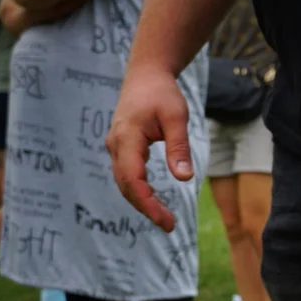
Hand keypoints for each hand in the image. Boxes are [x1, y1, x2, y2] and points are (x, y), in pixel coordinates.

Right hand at [106, 65, 193, 231]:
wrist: (146, 75)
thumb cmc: (162, 93)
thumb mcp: (177, 116)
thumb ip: (179, 147)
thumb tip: (185, 178)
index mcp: (127, 138)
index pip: (133, 179)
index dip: (147, 203)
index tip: (165, 220)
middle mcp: (116, 145)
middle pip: (127, 186)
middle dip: (146, 208)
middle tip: (169, 225)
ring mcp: (116, 147)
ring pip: (125, 183)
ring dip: (142, 201)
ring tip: (165, 218)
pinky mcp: (122, 148)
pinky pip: (127, 175)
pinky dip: (139, 191)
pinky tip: (155, 200)